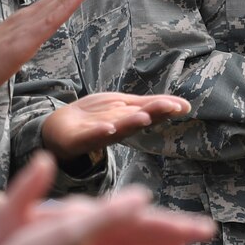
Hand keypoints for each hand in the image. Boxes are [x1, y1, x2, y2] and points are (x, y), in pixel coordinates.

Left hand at [40, 92, 191, 157]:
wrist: (60, 128)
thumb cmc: (97, 117)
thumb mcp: (125, 106)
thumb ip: (151, 106)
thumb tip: (184, 105)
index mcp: (129, 119)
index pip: (149, 112)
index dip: (164, 109)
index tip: (181, 107)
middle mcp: (118, 129)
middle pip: (136, 121)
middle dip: (152, 114)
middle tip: (169, 108)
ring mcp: (99, 134)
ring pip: (118, 129)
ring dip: (131, 124)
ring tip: (144, 117)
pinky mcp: (80, 139)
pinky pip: (91, 136)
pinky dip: (100, 132)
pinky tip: (109, 128)